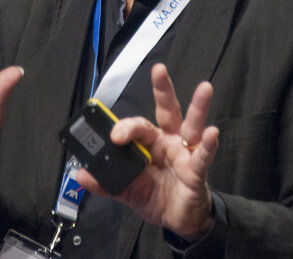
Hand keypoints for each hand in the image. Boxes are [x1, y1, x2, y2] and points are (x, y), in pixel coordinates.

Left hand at [76, 63, 218, 237]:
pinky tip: (212, 133)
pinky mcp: (197, 171)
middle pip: (168, 111)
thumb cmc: (156, 197)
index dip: (126, 128)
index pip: (139, 126)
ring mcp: (185, 154)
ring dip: (198, 107)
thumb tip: (81, 174)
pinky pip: (203, 156)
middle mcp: (170, 142)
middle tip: (159, 70)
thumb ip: (105, 182)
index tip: (115, 136)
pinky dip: (208, 145)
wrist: (178, 221)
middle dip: (163, 89)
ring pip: (192, 126)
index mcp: (152, 143)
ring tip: (204, 88)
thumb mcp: (126, 189)